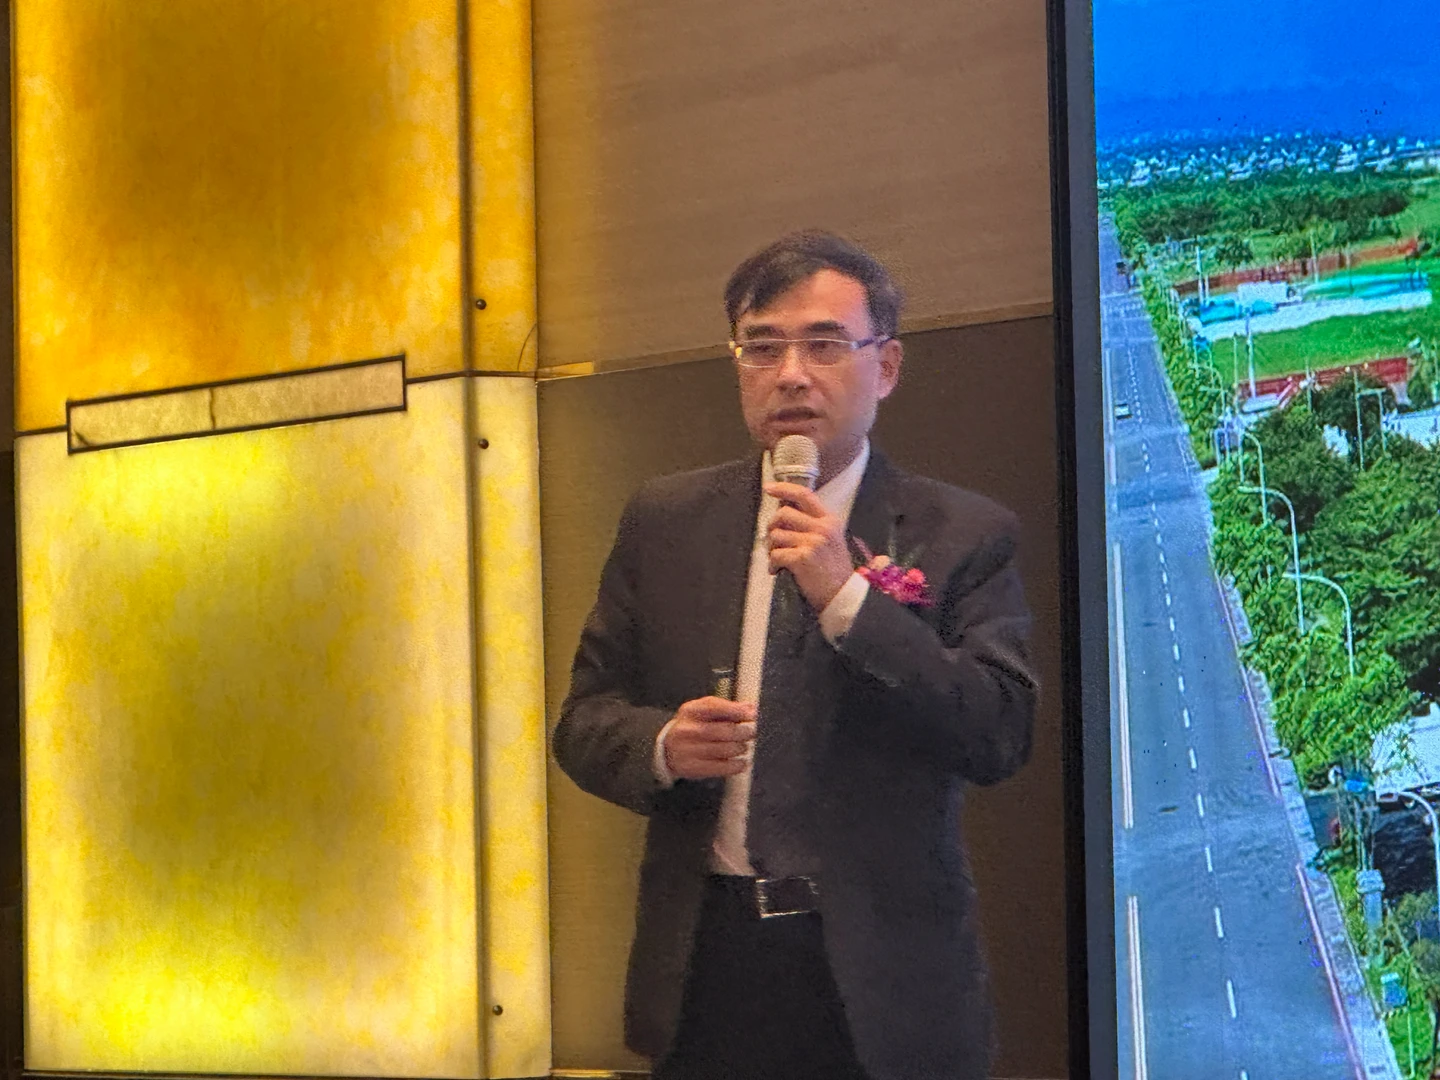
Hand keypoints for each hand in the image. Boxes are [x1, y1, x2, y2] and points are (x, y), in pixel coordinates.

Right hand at [663, 697, 756, 779]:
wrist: (668, 749)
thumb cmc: (692, 727)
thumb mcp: (703, 711)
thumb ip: (726, 708)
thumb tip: (750, 707)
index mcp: (691, 711)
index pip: (715, 707)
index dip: (736, 711)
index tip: (753, 714)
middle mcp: (687, 730)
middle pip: (721, 730)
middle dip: (741, 732)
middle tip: (751, 733)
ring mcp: (687, 750)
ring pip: (723, 749)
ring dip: (739, 748)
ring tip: (743, 747)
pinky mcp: (691, 768)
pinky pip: (719, 768)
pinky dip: (735, 766)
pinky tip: (741, 763)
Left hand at [765, 482, 854, 610]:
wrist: (843, 595)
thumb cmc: (834, 570)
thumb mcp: (831, 540)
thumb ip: (813, 524)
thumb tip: (784, 513)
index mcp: (829, 520)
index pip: (804, 495)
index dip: (784, 489)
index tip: (769, 489)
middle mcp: (822, 528)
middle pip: (783, 514)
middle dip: (772, 526)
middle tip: (774, 541)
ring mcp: (812, 543)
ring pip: (776, 535)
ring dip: (771, 548)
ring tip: (779, 559)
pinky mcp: (802, 558)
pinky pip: (775, 554)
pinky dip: (772, 564)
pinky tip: (778, 570)